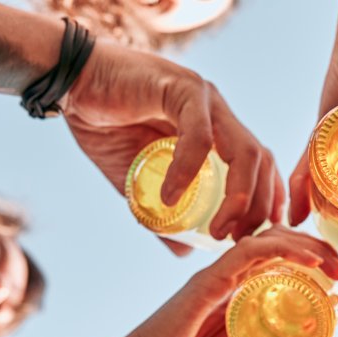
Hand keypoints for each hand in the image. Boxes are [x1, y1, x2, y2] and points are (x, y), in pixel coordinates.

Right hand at [62, 41, 284, 241]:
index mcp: (219, 130)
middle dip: (258, 207)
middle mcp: (219, 113)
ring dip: (238, 196)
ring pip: (243, 150)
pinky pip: (199, 136)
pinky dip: (190, 170)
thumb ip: (163, 213)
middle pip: (261, 161)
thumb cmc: (105, 126)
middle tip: (237, 241)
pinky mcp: (182, 88)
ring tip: (218, 230)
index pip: (261, 165)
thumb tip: (183, 251)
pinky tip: (172, 197)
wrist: (70, 83)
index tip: (256, 238)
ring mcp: (205, 99)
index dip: (267, 201)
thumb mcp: (139, 181)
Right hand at [111, 227, 337, 336]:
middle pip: (280, 243)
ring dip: (309, 246)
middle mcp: (227, 276)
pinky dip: (284, 249)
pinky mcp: (207, 281)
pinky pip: (249, 252)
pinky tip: (311, 259)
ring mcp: (217, 275)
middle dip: (319, 250)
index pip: (280, 260)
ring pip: (270, 240)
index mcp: (235, 292)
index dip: (315, 261)